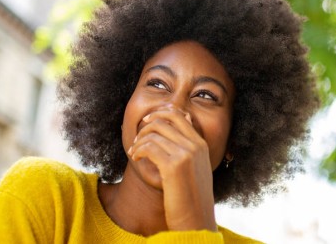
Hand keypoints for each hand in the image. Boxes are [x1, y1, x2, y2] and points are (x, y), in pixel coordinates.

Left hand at [128, 108, 216, 230]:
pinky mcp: (174, 166)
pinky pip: (149, 147)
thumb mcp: (197, 168)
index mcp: (201, 144)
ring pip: (153, 133)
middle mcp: (195, 146)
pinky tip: (136, 158)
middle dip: (145, 127)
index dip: (158, 114)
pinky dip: (138, 150)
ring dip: (138, 141)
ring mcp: (186, 155)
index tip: (146, 122)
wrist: (197, 220)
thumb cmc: (192, 197)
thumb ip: (190, 149)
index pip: (177, 115)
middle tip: (136, 140)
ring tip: (134, 153)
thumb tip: (183, 123)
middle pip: (163, 120)